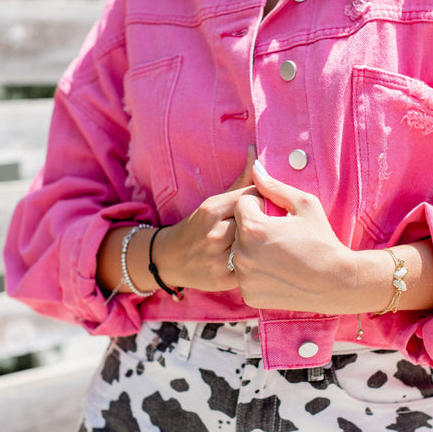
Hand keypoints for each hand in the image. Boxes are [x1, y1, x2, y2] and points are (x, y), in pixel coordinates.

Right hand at [151, 146, 256, 291]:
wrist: (169, 260)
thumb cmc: (198, 226)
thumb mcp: (214, 201)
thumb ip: (241, 180)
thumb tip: (256, 151)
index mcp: (211, 210)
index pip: (254, 197)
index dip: (262, 203)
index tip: (261, 209)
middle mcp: (214, 234)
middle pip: (258, 222)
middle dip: (263, 224)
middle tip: (261, 228)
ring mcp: (218, 259)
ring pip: (256, 246)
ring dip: (260, 244)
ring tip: (258, 244)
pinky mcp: (224, 280)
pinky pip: (253, 267)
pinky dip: (255, 263)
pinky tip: (253, 261)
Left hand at [232, 161, 354, 312]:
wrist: (336, 282)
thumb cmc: (322, 240)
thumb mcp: (304, 205)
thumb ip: (275, 186)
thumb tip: (255, 168)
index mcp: (253, 227)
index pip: (242, 204)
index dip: (260, 206)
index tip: (278, 217)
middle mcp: (242, 253)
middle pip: (238, 229)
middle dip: (255, 228)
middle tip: (281, 238)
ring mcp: (244, 277)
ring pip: (240, 253)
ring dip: (254, 250)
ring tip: (280, 255)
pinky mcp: (249, 295)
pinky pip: (245, 275)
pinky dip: (257, 273)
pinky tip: (278, 272)